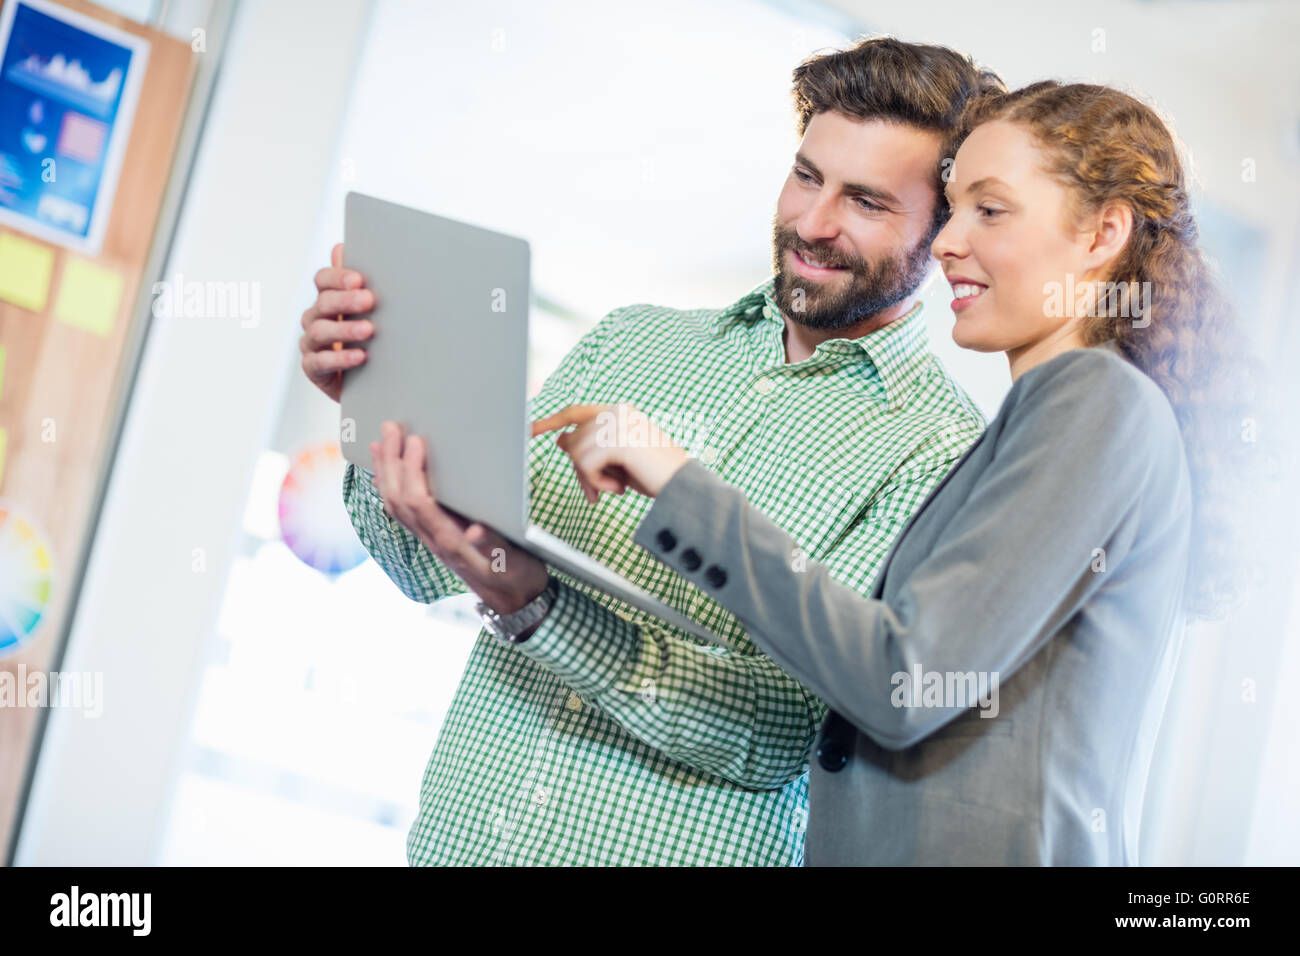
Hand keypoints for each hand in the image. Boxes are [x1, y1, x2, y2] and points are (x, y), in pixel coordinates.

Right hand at [299, 242, 374, 402]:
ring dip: (345, 329)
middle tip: (369, 301)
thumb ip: (359, 284)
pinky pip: (320, 362)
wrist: (372, 380)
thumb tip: (342, 248)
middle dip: (346, 301)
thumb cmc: (370, 340)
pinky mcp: (313, 369)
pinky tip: (360, 356)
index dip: (338, 277)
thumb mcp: (371, 311)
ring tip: (368, 330)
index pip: (323, 280)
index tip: (359, 279)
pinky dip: (340, 358)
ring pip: (320, 331)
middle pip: (323, 302)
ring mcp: (312, 343)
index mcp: (328, 299)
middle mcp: (316, 318)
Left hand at [369, 420, 549, 614]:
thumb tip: (475, 532)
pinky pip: (402, 512)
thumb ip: (494, 546)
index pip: (420, 502)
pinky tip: (388, 474)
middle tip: (390, 429)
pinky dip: (391, 487)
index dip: (413, 471)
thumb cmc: (516, 576)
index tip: (416, 441)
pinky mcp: (434, 537)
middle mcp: (434, 540)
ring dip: (386, 472)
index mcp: (451, 542)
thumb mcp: (513, 561)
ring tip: (381, 444)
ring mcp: (430, 540)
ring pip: (395, 505)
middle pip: (399, 500)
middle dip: (391, 463)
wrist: (513, 600)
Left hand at [531, 403, 688, 501]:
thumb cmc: (655, 475)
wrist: (683, 487)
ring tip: (612, 490)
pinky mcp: (618, 440)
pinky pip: (585, 464)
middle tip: (595, 493)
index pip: (576, 412)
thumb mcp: (618, 460)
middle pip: (573, 439)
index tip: (529, 429)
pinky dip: (596, 483)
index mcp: (620, 411)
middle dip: (579, 470)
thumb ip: (593, 447)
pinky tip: (618, 489)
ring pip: (576, 453)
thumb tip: (561, 439)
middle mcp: (618, 412)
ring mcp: (618, 424)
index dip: (551, 421)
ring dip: (589, 479)